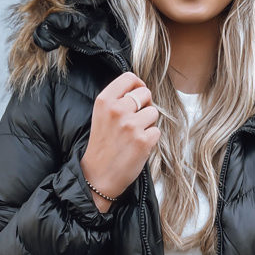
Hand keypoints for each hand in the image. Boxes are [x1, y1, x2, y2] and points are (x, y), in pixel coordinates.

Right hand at [80, 71, 160, 210]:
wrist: (97, 177)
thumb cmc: (102, 147)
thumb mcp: (101, 116)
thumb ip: (117, 100)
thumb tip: (140, 88)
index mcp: (104, 101)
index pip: (129, 78)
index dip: (138, 85)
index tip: (138, 95)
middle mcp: (117, 110)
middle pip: (145, 94)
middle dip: (144, 106)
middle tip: (134, 121)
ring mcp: (131, 126)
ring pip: (154, 112)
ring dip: (148, 124)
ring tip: (134, 135)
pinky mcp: (143, 141)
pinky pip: (157, 131)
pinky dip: (151, 139)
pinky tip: (137, 147)